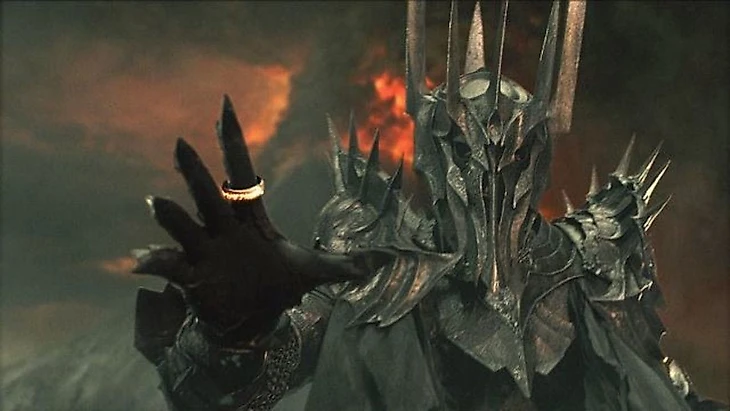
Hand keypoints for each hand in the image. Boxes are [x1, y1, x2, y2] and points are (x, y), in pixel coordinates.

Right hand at [132, 96, 388, 344]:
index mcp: (250, 218)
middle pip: (209, 194)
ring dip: (172, 216)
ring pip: (186, 225)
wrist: (254, 320)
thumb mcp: (313, 274)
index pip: (241, 172)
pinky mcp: (194, 276)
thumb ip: (343, 266)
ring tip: (155, 201)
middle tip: (181, 142)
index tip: (225, 106)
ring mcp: (206, 250)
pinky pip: (171, 265)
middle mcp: (223, 227)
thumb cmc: (278, 288)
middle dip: (196, 171)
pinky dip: (155, 262)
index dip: (233, 141)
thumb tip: (383, 261)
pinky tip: (139, 262)